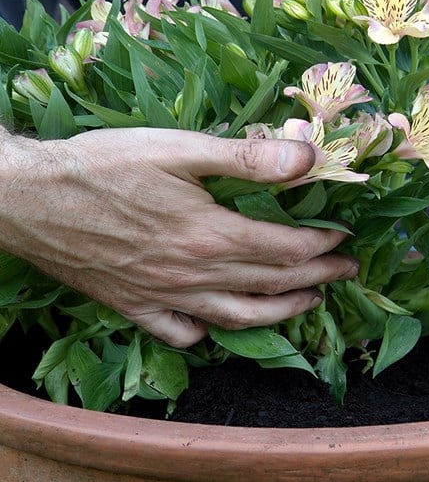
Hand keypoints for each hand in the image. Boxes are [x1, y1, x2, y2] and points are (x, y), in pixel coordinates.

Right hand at [0, 127, 357, 346]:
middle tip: (345, 273)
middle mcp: (196, 275)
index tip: (344, 239)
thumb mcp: (180, 149)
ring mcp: (165, 298)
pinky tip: (217, 326)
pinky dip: (206, 332)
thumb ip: (248, 157)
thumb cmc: (104, 165)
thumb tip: (309, 158)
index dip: (322, 245)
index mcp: (212, 235)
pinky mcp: (134, 307)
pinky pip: (179, 332)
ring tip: (308, 305)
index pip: (287, 248)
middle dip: (317, 279)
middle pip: (273, 284)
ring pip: (238, 317)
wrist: (29, 198)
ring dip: (281, 313)